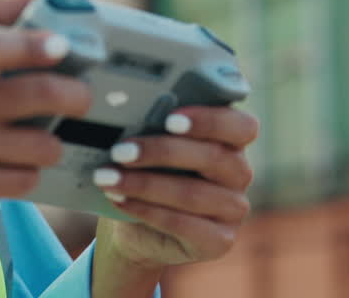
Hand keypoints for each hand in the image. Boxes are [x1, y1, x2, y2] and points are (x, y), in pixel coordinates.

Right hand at [0, 0, 92, 217]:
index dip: (33, 43)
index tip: (64, 44)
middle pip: (38, 95)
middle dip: (77, 96)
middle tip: (83, 98)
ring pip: (42, 145)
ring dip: (53, 144)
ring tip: (42, 138)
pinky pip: (25, 181)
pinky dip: (30, 174)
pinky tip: (17, 165)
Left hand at [94, 106, 258, 267]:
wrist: (138, 227)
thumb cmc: (147, 172)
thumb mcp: (150, 146)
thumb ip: (152, 126)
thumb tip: (120, 108)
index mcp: (230, 140)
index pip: (241, 126)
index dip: (210, 120)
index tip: (170, 118)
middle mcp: (239, 173)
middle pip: (214, 158)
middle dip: (162, 151)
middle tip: (120, 150)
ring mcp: (233, 210)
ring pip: (193, 194)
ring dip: (144, 184)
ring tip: (106, 177)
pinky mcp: (219, 241)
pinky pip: (183, 224)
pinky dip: (145, 210)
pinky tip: (119, 199)